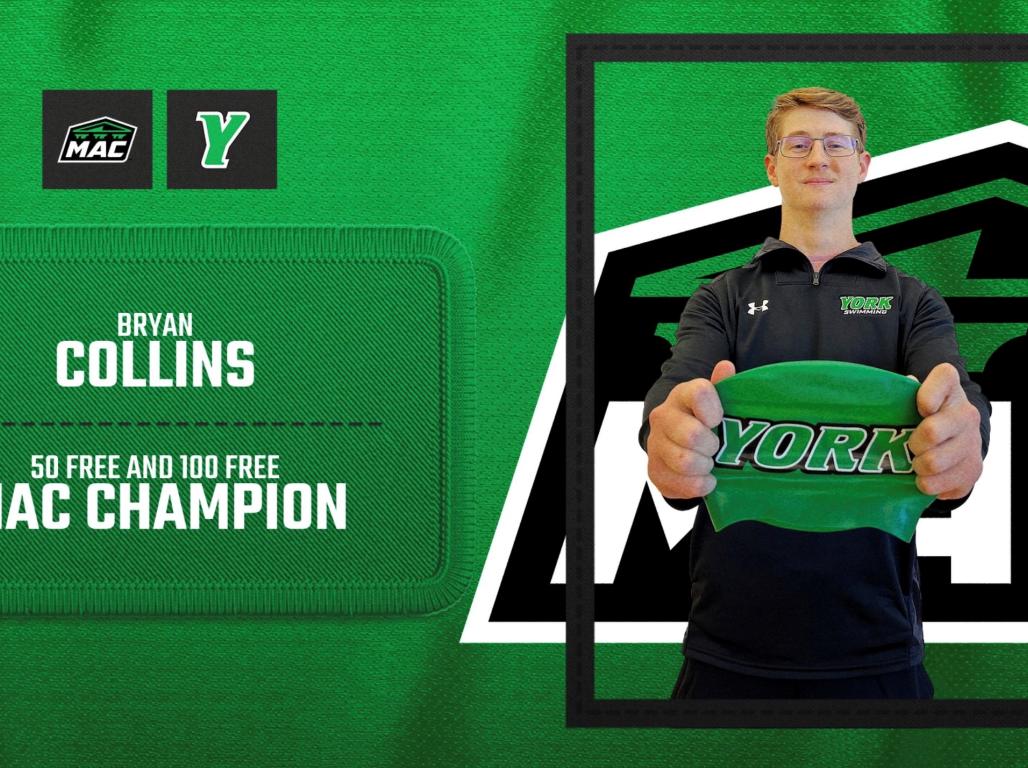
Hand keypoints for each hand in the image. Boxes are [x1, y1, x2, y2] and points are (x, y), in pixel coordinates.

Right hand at [646, 360, 734, 498]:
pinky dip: (697, 485)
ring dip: (704, 467)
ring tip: (710, 464)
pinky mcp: (654, 470)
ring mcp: (656, 444)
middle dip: (711, 446)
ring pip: (684, 461)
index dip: (713, 410)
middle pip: (692, 434)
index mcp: (681, 395)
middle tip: (716, 449)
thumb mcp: (715, 402)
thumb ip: (722, 386)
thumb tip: (726, 366)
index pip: (698, 392)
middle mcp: (663, 417)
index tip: (718, 420)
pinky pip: (679, 484)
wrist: (676, 443)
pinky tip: (705, 480)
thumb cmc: (701, 420)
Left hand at [906, 363, 982, 499]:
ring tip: (915, 465)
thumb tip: (890, 391)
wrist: (951, 442)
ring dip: (918, 467)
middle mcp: (966, 413)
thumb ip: (898, 393)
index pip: (944, 377)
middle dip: (913, 443)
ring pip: (934, 463)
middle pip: (931, 431)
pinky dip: (929, 485)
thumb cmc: (921, 417)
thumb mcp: (910, 400)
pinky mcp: (974, 469)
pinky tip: (926, 478)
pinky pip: (943, 484)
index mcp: (949, 390)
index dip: (930, 392)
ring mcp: (972, 442)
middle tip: (909, 447)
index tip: (921, 407)